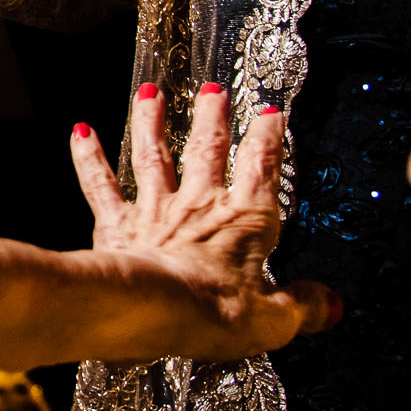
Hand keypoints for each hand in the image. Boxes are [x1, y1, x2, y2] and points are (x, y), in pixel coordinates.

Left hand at [71, 84, 336, 361]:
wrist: (152, 310)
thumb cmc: (214, 313)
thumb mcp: (273, 321)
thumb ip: (301, 307)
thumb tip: (329, 305)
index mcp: (244, 223)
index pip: (261, 170)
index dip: (268, 140)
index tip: (271, 114)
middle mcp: (199, 206)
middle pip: (207, 152)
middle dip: (212, 119)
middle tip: (212, 90)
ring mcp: (155, 211)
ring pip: (154, 156)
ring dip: (152, 121)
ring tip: (150, 92)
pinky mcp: (117, 224)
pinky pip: (100, 184)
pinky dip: (89, 157)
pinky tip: (81, 131)